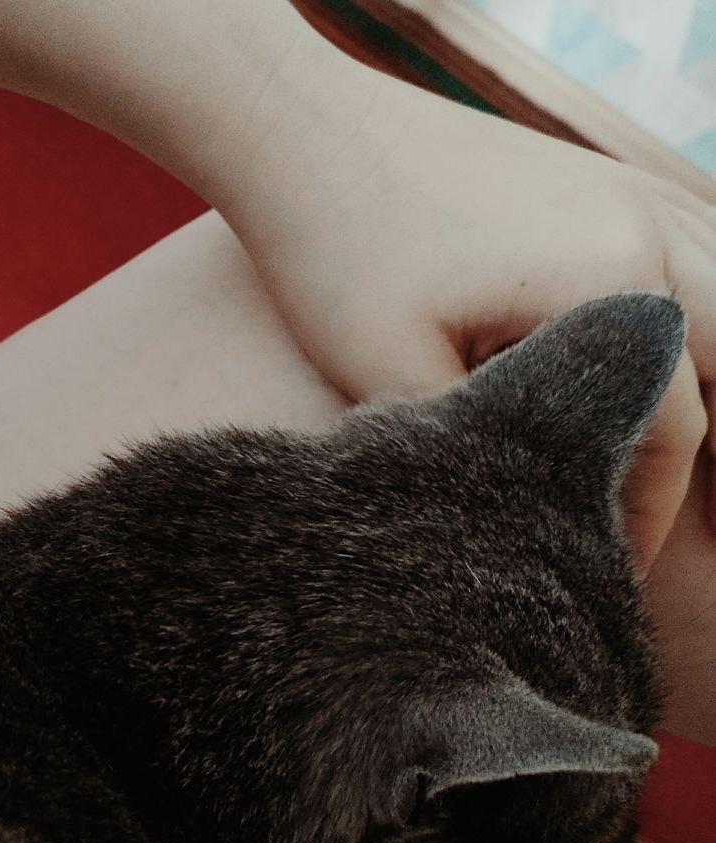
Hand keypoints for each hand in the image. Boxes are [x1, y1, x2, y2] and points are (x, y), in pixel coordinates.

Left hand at [224, 63, 714, 571]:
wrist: (303, 137)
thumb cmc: (337, 258)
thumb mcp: (400, 382)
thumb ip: (483, 452)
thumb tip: (526, 517)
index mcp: (610, 281)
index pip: (671, 431)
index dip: (645, 517)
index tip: (603, 569)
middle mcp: (645, 226)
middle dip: (682, 454)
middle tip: (627, 519)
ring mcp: (630, 189)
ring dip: (698, 379)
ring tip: (642, 452)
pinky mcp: (599, 177)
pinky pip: (689, 248)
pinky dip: (683, 311)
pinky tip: (646, 360)